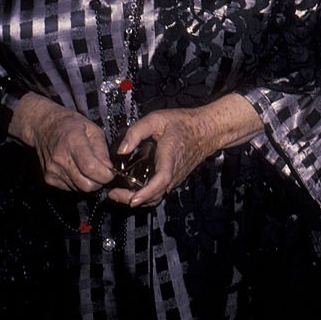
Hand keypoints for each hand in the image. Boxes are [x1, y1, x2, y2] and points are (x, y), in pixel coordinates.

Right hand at [10, 93, 113, 191]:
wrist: (44, 126)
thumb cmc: (70, 124)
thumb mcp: (93, 129)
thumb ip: (102, 150)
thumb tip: (109, 168)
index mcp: (72, 142)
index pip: (90, 168)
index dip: (105, 175)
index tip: (112, 172)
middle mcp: (60, 158)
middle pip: (85, 184)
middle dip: (99, 182)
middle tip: (103, 173)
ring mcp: (52, 170)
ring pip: (79, 189)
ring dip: (89, 183)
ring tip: (89, 169)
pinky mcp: (48, 179)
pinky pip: (70, 188)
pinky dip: (78, 183)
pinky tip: (78, 170)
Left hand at [108, 94, 262, 207]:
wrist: (207, 129)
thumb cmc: (183, 123)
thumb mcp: (157, 119)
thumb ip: (137, 132)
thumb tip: (121, 150)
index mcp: (170, 157)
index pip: (161, 180)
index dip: (147, 192)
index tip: (133, 200)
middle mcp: (174, 172)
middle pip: (155, 195)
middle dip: (132, 200)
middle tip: (112, 195)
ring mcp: (175, 177)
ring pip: (156, 196)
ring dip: (138, 199)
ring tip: (118, 194)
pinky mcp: (175, 178)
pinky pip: (159, 191)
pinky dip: (145, 194)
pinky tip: (132, 187)